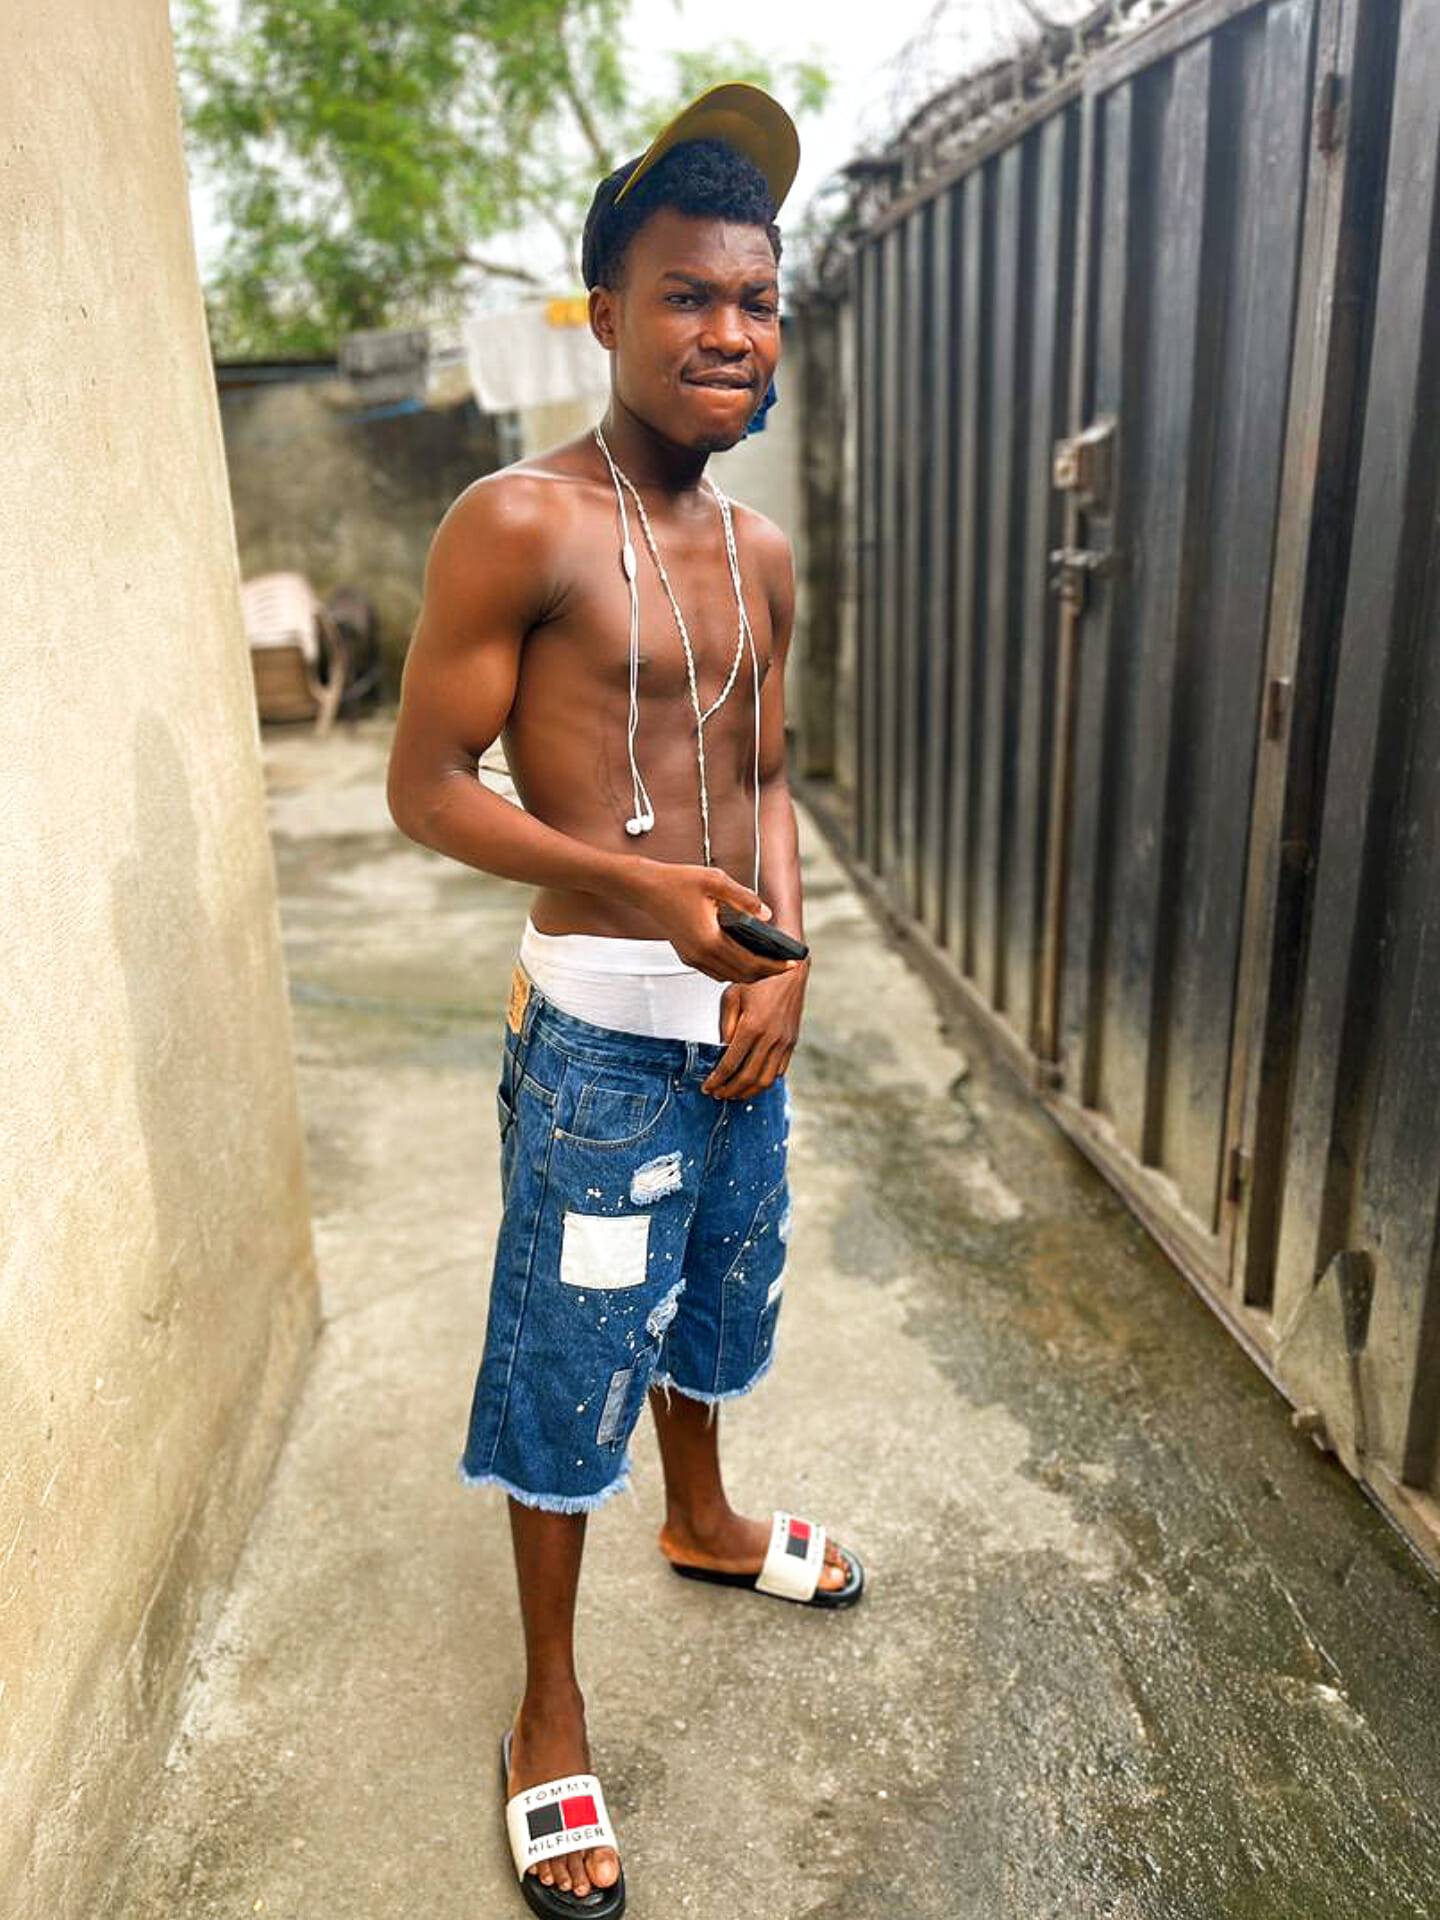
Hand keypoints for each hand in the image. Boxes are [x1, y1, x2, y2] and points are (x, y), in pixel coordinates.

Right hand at [627, 861, 804, 986]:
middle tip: (786, 965)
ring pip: (729, 976)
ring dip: (751, 974)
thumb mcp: (716, 881)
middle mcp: (701, 955)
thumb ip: (744, 898)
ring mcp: (693, 958)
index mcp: (710, 940)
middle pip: (742, 975)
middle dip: (767, 973)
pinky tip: (745, 958)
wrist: (646, 889)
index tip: (792, 963)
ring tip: (770, 963)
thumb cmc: (678, 881)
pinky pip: (716, 971)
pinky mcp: (688, 956)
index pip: (750, 962)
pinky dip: (735, 970)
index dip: (774, 965)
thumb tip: (768, 914)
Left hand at [701, 956, 808, 1098]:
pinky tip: (753, 1082)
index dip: (717, 1080)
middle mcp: (770, 1037)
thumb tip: (723, 1050)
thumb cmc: (758, 978)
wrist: (790, 969)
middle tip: (718, 1094)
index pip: (731, 1064)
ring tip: (734, 1094)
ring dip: (748, 1092)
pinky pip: (780, 1070)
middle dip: (730, 1090)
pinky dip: (765, 1081)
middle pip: (748, 1077)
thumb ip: (726, 1025)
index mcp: (752, 1026)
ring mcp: (784, 1042)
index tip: (707, 1087)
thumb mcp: (733, 995)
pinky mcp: (792, 1042)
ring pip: (766, 1080)